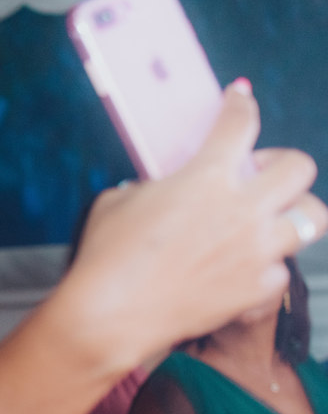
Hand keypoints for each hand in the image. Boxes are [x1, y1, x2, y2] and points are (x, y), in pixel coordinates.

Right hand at [61, 82, 326, 371]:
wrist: (109, 316)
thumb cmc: (106, 257)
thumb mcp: (120, 202)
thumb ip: (156, 188)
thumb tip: (167, 191)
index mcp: (205, 178)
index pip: (239, 124)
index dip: (240, 104)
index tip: (240, 98)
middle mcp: (242, 211)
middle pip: (299, 167)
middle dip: (282, 163)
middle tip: (258, 175)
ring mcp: (255, 252)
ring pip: (313, 219)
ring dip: (290, 215)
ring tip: (264, 223)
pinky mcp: (255, 290)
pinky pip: (280, 271)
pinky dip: (264, 268)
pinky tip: (240, 270)